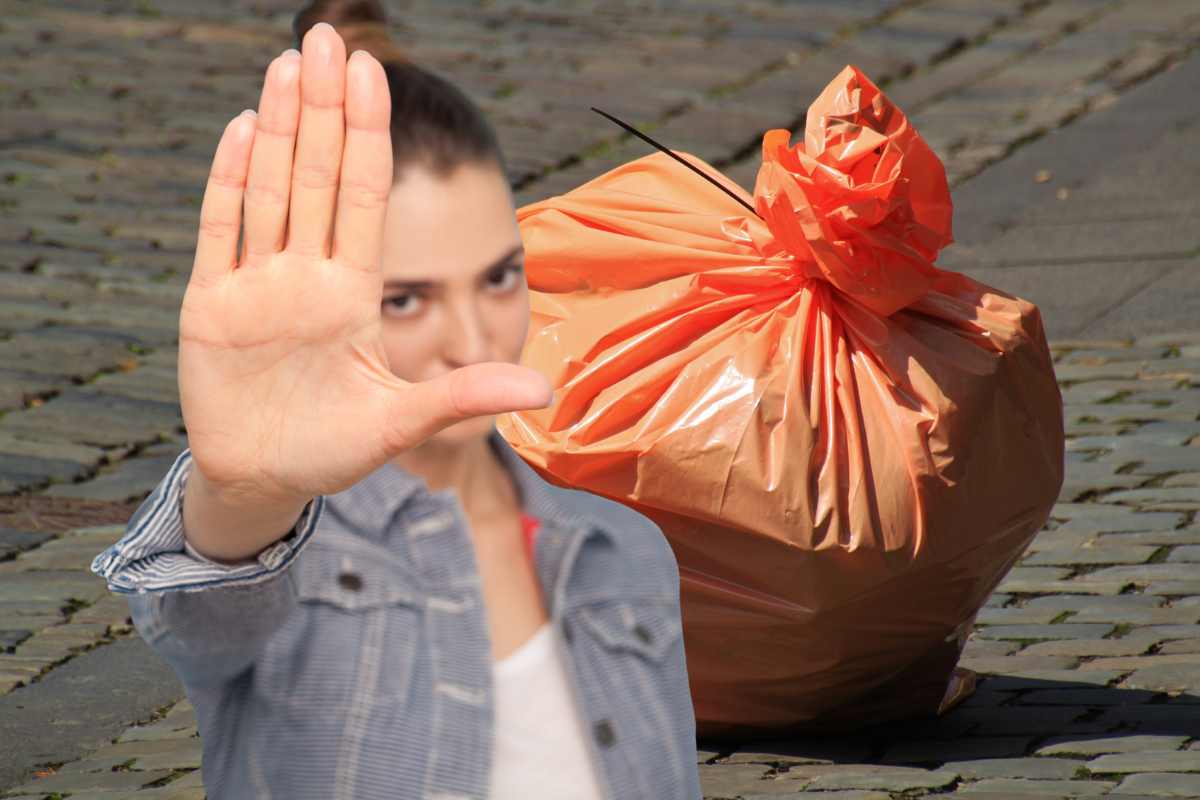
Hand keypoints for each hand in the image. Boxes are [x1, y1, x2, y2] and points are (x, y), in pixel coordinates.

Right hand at [177, 23, 550, 505]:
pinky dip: (229, 182)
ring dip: (279, 128)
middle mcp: (307, 276)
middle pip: (317, 176)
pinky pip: (221, 233)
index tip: (376, 75)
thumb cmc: (334, 449)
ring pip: (271, 190)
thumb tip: (546, 390)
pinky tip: (243, 129)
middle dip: (324, 109)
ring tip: (289, 65)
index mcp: (353, 293)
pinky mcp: (213, 306)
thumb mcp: (404, 422)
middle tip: (328, 39)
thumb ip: (464, 396)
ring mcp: (259, 285)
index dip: (369, 136)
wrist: (266, 478)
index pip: (364, 197)